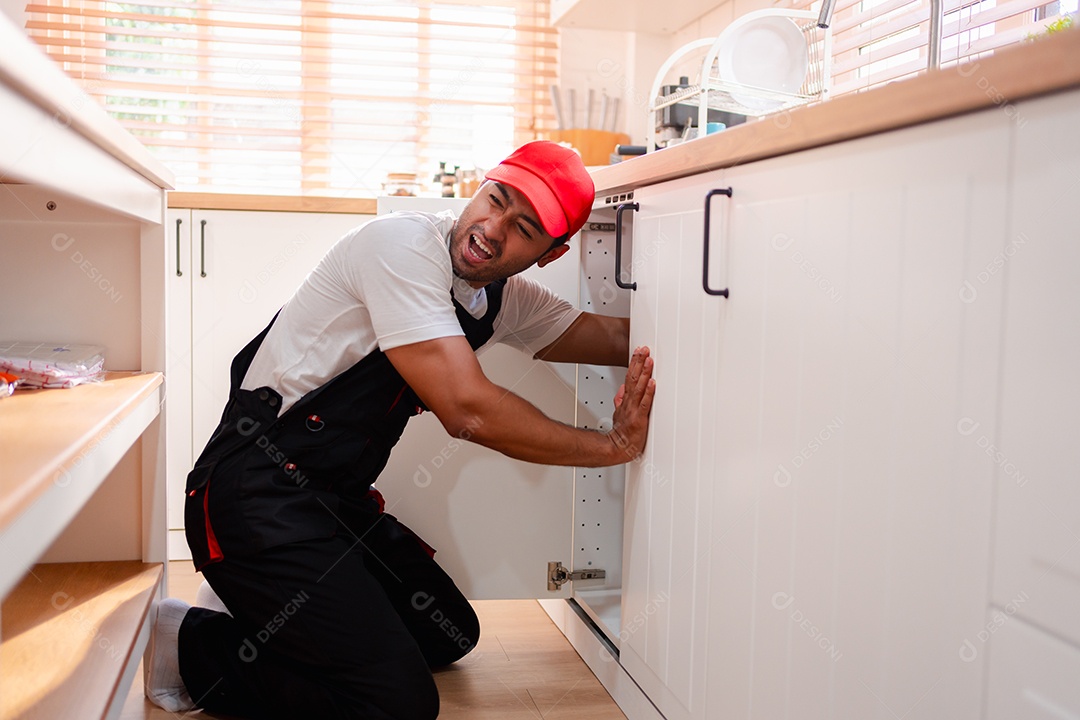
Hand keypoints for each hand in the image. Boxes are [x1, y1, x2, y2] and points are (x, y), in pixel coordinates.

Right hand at [608, 346, 655, 461]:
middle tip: (644, 349)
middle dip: (639, 362)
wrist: (617, 448)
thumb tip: (622, 389)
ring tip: (649, 360)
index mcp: (626, 400)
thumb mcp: (618, 413)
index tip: (639, 351)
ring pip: (639, 387)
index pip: (629, 377)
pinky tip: (652, 383)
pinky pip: (645, 403)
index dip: (634, 363)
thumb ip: (620, 400)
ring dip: (644, 373)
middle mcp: (629, 402)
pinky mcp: (639, 419)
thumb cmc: (621, 433)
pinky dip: (648, 392)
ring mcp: (633, 410)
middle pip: (633, 378)